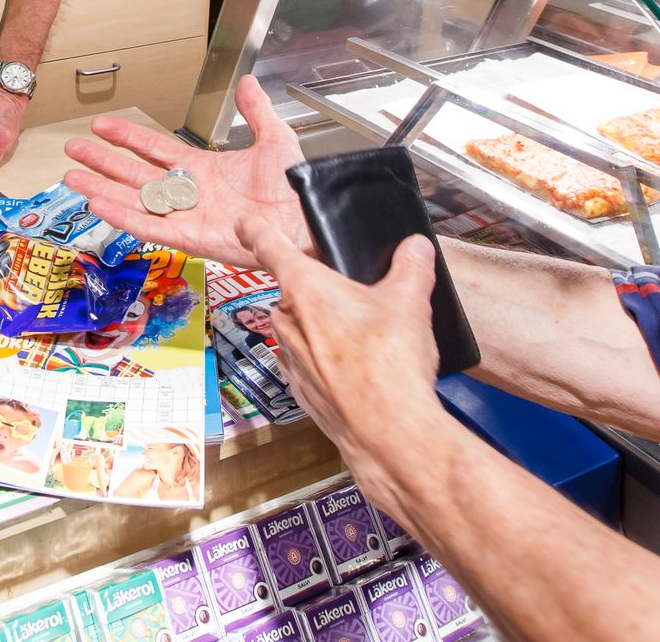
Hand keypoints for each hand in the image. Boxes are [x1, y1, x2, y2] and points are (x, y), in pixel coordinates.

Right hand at [61, 74, 309, 267]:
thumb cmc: (294, 189)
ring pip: (134, 201)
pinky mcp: (190, 239)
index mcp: (203, 169)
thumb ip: (256, 112)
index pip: (155, 149)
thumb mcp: (275, 140)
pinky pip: (150, 227)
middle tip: (73, 149)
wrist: (308, 220)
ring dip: (103, 190)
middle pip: (134, 174)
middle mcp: (189, 193)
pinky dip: (124, 217)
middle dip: (102, 162)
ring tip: (72, 178)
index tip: (102, 125)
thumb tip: (248, 81)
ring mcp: (186, 217)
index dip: (127, 137)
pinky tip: (100, 205)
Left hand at [236, 215, 450, 500]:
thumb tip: (415, 248)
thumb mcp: (411, 301)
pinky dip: (325, 361)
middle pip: (293, 291)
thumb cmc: (389, 365)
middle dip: (318, 290)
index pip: (269, 246)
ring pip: (299, 328)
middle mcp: (288, 320)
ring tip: (364, 338)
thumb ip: (412, 266)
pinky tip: (357, 369)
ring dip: (321, 328)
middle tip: (354, 295)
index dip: (254, 230)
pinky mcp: (301, 391)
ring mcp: (290, 358)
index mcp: (306, 288)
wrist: (388, 433)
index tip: (244, 225)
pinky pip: (306, 363)